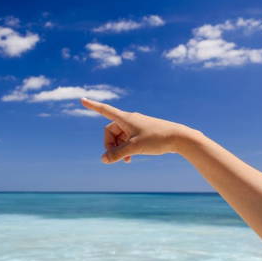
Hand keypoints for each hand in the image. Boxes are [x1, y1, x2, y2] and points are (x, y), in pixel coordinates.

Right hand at [81, 98, 199, 163]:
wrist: (179, 137)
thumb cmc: (157, 139)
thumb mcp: (134, 148)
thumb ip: (117, 154)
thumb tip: (103, 159)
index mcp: (125, 118)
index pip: (105, 110)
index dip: (92, 106)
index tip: (82, 99)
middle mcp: (129, 119)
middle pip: (110, 130)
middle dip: (109, 144)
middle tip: (114, 158)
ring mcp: (136, 125)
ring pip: (119, 137)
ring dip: (118, 149)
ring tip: (125, 161)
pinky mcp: (143, 132)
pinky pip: (128, 139)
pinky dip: (126, 148)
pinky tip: (129, 159)